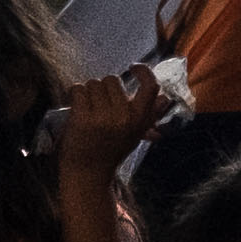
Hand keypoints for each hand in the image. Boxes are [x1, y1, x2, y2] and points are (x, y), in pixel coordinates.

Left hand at [63, 61, 182, 167]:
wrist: (88, 173)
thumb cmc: (111, 151)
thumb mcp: (135, 134)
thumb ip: (150, 116)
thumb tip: (166, 98)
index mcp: (139, 120)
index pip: (150, 87)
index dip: (143, 72)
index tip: (133, 68)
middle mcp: (124, 117)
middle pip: (112, 79)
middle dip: (103, 88)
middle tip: (99, 106)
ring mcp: (103, 118)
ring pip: (93, 83)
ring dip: (88, 93)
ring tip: (88, 110)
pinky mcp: (82, 118)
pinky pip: (78, 89)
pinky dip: (74, 96)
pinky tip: (77, 109)